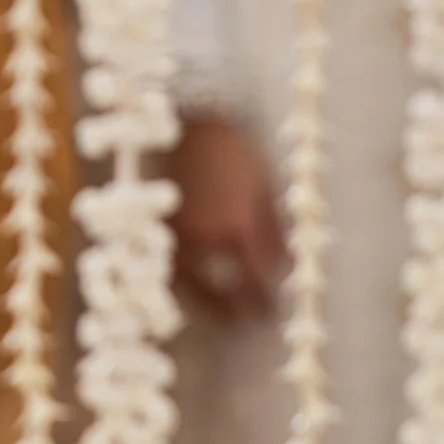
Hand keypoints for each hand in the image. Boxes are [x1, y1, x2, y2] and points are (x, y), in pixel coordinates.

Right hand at [169, 109, 286, 318]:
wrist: (192, 123)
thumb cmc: (236, 153)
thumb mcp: (266, 190)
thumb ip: (275, 232)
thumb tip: (285, 266)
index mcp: (237, 229)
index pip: (253, 282)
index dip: (263, 301)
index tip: (270, 310)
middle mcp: (205, 238)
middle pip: (221, 293)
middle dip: (236, 311)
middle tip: (248, 320)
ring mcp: (177, 235)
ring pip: (192, 285)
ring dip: (209, 302)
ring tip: (223, 313)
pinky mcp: (158, 227)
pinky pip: (173, 267)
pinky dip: (188, 282)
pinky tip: (199, 286)